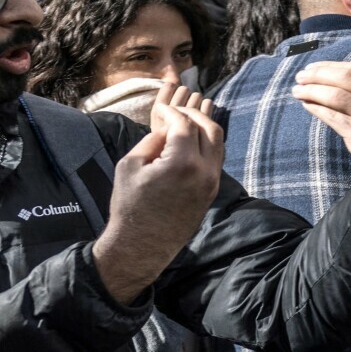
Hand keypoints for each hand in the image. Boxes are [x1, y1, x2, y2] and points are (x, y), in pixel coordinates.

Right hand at [93, 85, 225, 304]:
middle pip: (210, 128)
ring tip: (188, 121)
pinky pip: (217, 158)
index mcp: (182, 163)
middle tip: (179, 110)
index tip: (162, 108)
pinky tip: (194, 139)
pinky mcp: (213, 190)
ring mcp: (212, 182)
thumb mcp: (130, 165)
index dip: (172, 112)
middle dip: (194, 114)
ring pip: (219, 143)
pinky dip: (209, 144)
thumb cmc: (129, 204)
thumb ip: (152, 140)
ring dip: (206, 127)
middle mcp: (204, 171)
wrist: (142, 244)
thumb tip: (168, 128)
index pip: (185, 124)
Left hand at [292, 62, 350, 188]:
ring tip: (297, 91)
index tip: (313, 67)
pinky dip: (315, 108)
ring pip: (335, 95)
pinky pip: (331, 116)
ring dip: (311, 91)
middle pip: (345, 77)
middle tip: (300, 77)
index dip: (331, 66)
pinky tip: (307, 105)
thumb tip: (330, 76)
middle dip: (318, 75)